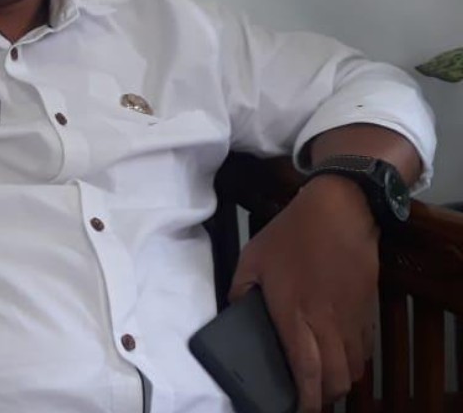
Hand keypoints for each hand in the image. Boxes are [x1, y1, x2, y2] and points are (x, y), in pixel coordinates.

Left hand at [229, 176, 379, 412]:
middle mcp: (327, 323)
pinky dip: (354, 361)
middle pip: (336, 379)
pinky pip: (365, 349)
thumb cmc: (291, 234)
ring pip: (354, 368)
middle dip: (323, 397)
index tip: (297, 408)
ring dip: (339, 381)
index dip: (305, 398)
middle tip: (306, 396)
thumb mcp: (252, 258)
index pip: (306, 370)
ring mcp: (351, 318)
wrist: (340, 211)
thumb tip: (236, 312)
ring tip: (321, 380)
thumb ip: (240, 290)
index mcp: (295, 313)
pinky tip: (338, 355)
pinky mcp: (366, 310)